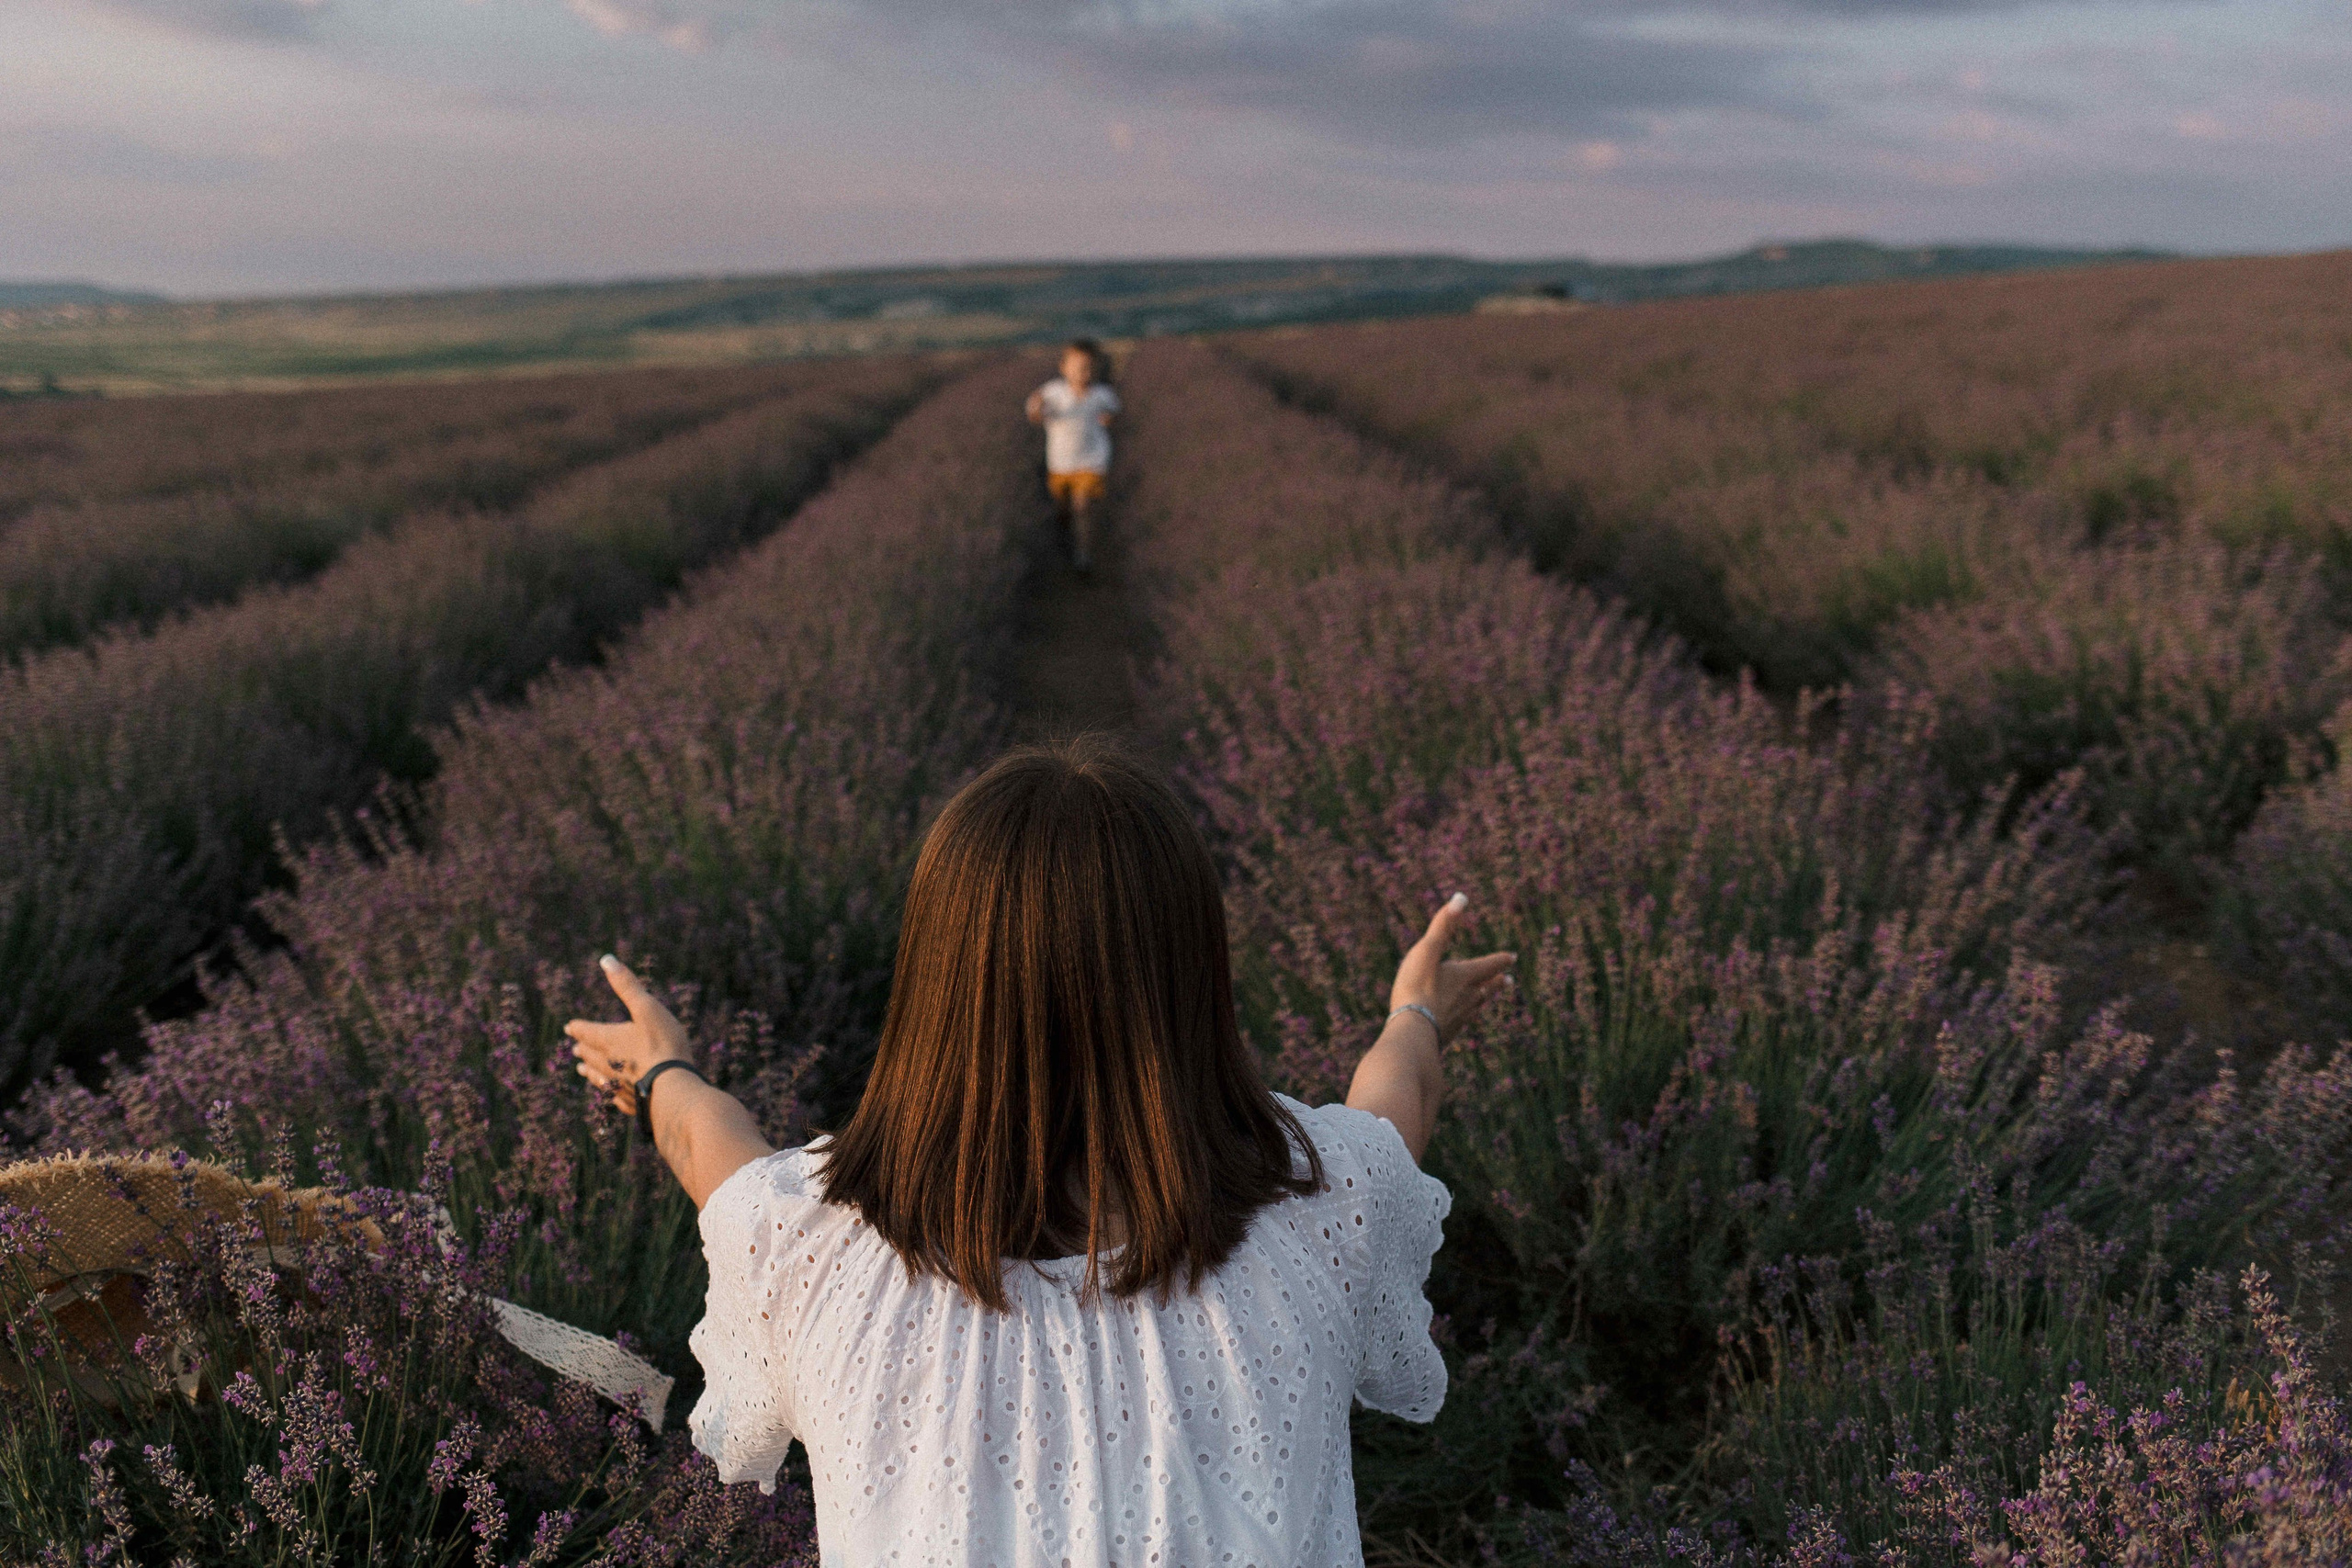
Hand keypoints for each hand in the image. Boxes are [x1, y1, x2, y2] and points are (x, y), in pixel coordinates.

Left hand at [566, 955, 692, 1115]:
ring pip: (598, 1076)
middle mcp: (608, 1063)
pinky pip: (613, 1096)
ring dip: (589, 1071)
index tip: (569, 1027)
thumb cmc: (662, 1045)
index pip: (586, 1032)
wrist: (673, 1089)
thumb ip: (627, 986)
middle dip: (582, 1049)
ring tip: (582, 1070)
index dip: (578, 1028)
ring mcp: (617, 1085)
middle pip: (590, 1054)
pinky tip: (609, 1095)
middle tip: (575, 1048)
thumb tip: (606, 959)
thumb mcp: (647, 1008)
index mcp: (609, 1040)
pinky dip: (607, 1091)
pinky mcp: (630, 1103)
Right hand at [1389, 893, 1514, 1044]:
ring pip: (1476, 1006)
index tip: (1512, 957)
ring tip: (1486, 997)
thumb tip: (1461, 897)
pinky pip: (1460, 1023)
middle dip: (1497, 981)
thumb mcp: (1428, 950)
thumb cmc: (1417, 987)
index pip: (1488, 965)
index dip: (1500, 960)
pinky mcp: (1446, 1035)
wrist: (1411, 1031)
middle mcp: (1467, 998)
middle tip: (1508, 979)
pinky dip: (1464, 1017)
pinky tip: (1459, 1021)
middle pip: (1486, 987)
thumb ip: (1443, 925)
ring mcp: (1458, 1018)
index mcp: (1464, 976)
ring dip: (1484, 999)